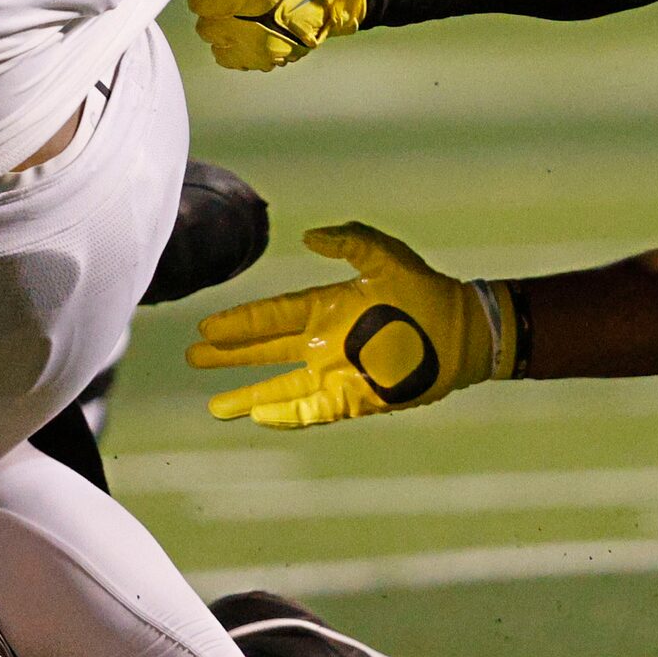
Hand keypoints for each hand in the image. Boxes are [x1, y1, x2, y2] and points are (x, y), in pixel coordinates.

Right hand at [189, 223, 515, 427]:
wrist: (464, 331)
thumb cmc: (426, 289)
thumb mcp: (386, 255)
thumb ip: (348, 241)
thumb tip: (307, 237)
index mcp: (326, 307)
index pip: (272, 315)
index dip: (239, 322)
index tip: (207, 327)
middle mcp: (323, 341)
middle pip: (265, 352)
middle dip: (230, 356)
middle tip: (193, 357)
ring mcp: (336, 373)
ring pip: (280, 387)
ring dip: (248, 395)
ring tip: (215, 406)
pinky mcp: (354, 399)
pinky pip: (312, 411)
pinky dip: (286, 416)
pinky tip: (259, 419)